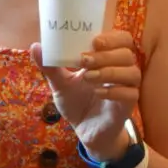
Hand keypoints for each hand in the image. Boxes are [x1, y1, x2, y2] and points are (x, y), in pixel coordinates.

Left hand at [31, 30, 140, 160]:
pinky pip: (131, 93)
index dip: (111, 37)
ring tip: (88, 77)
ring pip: (132, 71)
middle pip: (127, 52)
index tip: (93, 41)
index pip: (121, 39)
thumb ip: (50, 67)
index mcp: (107, 59)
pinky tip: (98, 93)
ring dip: (110, 72)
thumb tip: (35, 46)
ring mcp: (127, 87)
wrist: (84, 130)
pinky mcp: (128, 105)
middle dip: (106, 54)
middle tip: (85, 60)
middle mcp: (120, 70)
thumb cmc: (77, 103)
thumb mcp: (60, 84)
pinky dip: (115, 91)